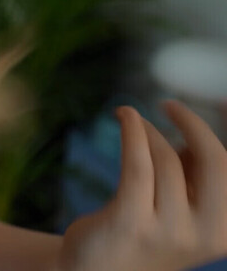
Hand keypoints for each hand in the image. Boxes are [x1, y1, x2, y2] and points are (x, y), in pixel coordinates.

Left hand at [56, 101, 226, 270]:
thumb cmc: (142, 234)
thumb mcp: (180, 210)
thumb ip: (193, 179)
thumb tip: (191, 137)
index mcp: (224, 233)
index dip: (212, 133)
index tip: (194, 112)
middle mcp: (205, 236)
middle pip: (213, 162)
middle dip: (193, 125)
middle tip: (170, 105)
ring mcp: (169, 232)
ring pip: (166, 158)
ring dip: (148, 131)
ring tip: (133, 121)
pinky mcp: (130, 222)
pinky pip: (137, 163)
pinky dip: (133, 132)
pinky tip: (124, 116)